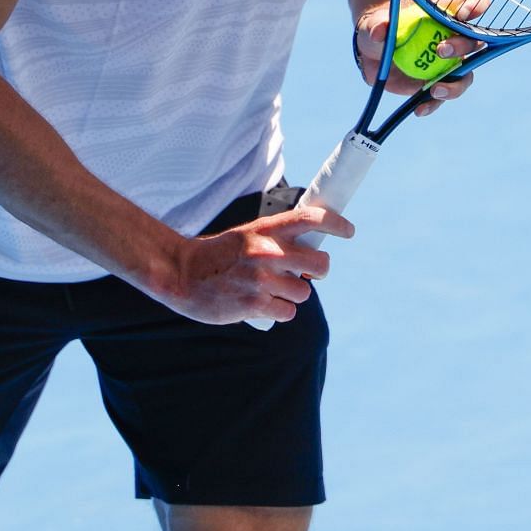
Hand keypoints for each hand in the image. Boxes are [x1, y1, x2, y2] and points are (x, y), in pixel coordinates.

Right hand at [158, 205, 355, 324]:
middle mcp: (267, 252)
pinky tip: (262, 303)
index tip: (349, 231)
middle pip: (321, 263)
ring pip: (304, 291)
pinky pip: (288, 311)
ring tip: (271, 289)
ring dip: (294, 293)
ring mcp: (261, 279)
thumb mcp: (248, 235)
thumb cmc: (218, 255)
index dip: (336, 223)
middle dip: (320, 270)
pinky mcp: (254, 305)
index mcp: (265, 229)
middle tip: (308, 272)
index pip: (311, 218)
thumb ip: (277, 240)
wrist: (181, 274)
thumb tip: (310, 254)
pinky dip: (280, 310)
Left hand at [353, 0, 486, 115]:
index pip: (471, 4)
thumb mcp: (375, 25)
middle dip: (462, 46)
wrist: (373, 56)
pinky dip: (433, 104)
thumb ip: (378, 25)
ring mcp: (448, 64)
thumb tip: (380, 31)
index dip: (476, 6)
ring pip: (465, 75)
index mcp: (445, 17)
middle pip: (473, 42)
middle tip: (441, 50)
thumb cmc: (380, 31)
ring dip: (456, 84)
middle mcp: (453, 39)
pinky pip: (442, 97)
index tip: (463, 13)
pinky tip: (420, 109)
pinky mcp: (438, 84)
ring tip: (435, 89)